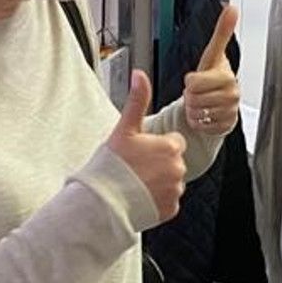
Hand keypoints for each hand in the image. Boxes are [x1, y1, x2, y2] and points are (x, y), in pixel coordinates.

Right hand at [108, 70, 186, 220]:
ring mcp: (176, 191)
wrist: (102, 202)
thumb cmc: (111, 165)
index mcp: (171, 147)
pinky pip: (168, 201)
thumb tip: (140, 74)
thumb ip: (137, 101)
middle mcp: (179, 169)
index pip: (174, 142)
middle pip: (173, 162)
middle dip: (159, 164)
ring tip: (136, 184)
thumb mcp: (125, 129)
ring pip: (171, 182)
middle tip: (136, 169)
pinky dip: (157, 200)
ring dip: (159, 182)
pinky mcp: (171, 209)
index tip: (140, 152)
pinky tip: (140, 198)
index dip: (156, 146)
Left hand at [183, 4, 240, 134]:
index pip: (194, 83)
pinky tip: (205, 115)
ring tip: (201, 104)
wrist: (221, 100)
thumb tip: (233, 8)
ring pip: (197, 115)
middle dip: (191, 97)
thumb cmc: (213, 76)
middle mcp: (232, 94)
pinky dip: (199, 123)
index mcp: (226, 76)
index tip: (196, 79)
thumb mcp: (212, 55)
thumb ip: (222, 32)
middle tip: (198, 93)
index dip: (190, 82)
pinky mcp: (227, 126)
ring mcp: (230, 111)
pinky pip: (202, 127)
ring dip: (194, 111)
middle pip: (193, 100)